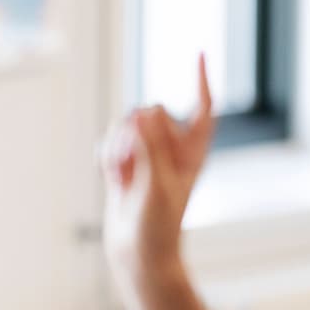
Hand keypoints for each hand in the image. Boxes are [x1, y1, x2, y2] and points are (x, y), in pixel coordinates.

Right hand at [100, 54, 215, 294]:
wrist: (138, 256)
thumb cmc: (160, 224)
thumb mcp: (159, 182)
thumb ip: (151, 145)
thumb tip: (144, 110)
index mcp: (193, 153)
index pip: (203, 109)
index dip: (202, 81)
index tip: (199, 53)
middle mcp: (170, 152)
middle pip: (155, 114)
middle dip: (141, 127)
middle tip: (137, 154)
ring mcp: (145, 159)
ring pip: (128, 127)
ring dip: (120, 144)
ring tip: (122, 172)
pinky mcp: (122, 169)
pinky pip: (110, 145)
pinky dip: (107, 156)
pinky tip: (111, 176)